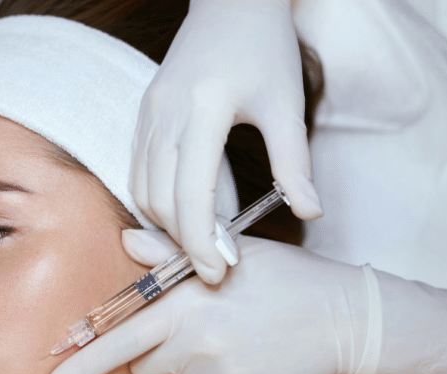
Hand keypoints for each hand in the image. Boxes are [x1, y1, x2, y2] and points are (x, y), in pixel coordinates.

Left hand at [45, 231, 446, 373]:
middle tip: (198, 327)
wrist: (345, 318)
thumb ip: (171, 254)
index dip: (79, 367)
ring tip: (227, 341)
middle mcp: (197, 347)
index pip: (118, 340)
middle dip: (156, 350)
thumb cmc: (283, 278)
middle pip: (143, 366)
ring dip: (185, 369)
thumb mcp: (229, 254)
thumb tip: (128, 240)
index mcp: (187, 306)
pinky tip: (245, 362)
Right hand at [130, 0, 322, 284]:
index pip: (191, 197)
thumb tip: (309, 212)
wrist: (231, 5)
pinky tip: (183, 209)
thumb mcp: (287, 104)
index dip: (202, 243)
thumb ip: (294, 162)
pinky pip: (137, 171)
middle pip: (160, 201)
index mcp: (202, 110)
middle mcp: (165, 114)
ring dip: (167, 224)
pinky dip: (155, 200)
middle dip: (184, 241)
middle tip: (215, 264)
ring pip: (142, 190)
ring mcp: (148, 114)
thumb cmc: (264, 49)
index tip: (218, 273)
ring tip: (202, 239)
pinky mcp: (143, 114)